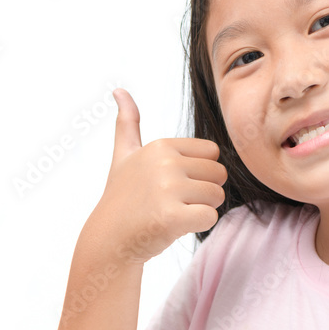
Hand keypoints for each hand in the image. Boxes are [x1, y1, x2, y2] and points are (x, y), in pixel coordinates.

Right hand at [82, 88, 227, 263]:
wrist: (109, 240)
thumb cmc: (122, 197)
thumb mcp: (124, 155)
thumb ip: (127, 122)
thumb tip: (118, 89)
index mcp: (161, 146)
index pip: (212, 154)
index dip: (198, 172)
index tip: (171, 184)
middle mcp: (164, 163)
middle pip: (219, 175)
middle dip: (203, 192)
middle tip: (173, 202)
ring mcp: (168, 190)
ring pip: (217, 197)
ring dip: (200, 210)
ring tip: (171, 213)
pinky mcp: (172, 217)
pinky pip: (210, 217)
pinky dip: (197, 225)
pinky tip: (173, 227)